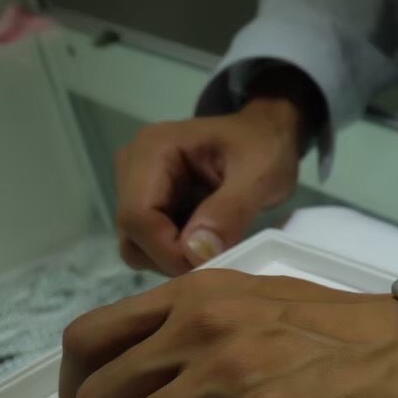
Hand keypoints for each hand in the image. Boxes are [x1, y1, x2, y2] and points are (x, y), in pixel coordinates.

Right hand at [114, 98, 301, 275]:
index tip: (210, 263)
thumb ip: (230, 211)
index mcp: (153, 150)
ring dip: (173, 258)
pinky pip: (149, 243)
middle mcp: (132, 166)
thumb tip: (195, 251)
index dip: (169, 251)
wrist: (265, 135)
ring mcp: (135, 185)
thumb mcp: (260, 176)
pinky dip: (175, 253)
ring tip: (214, 248)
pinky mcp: (146, 202)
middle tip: (217, 259)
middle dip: (171, 258)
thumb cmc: (264, 148)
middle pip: (132, 235)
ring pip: (136, 244)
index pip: (138, 216)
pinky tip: (206, 241)